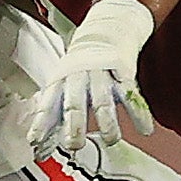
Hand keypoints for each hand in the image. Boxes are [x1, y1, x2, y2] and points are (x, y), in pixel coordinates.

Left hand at [31, 0, 155, 157]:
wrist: (106, 33)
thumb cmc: (80, 69)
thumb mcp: (62, 86)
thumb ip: (54, 115)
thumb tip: (39, 146)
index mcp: (60, 82)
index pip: (47, 105)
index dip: (41, 124)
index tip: (35, 142)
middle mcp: (79, 78)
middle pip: (74, 103)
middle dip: (74, 125)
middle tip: (74, 145)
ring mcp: (102, 76)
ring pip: (103, 101)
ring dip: (107, 123)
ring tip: (111, 140)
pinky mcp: (124, 75)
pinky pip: (132, 97)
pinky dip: (140, 115)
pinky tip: (145, 130)